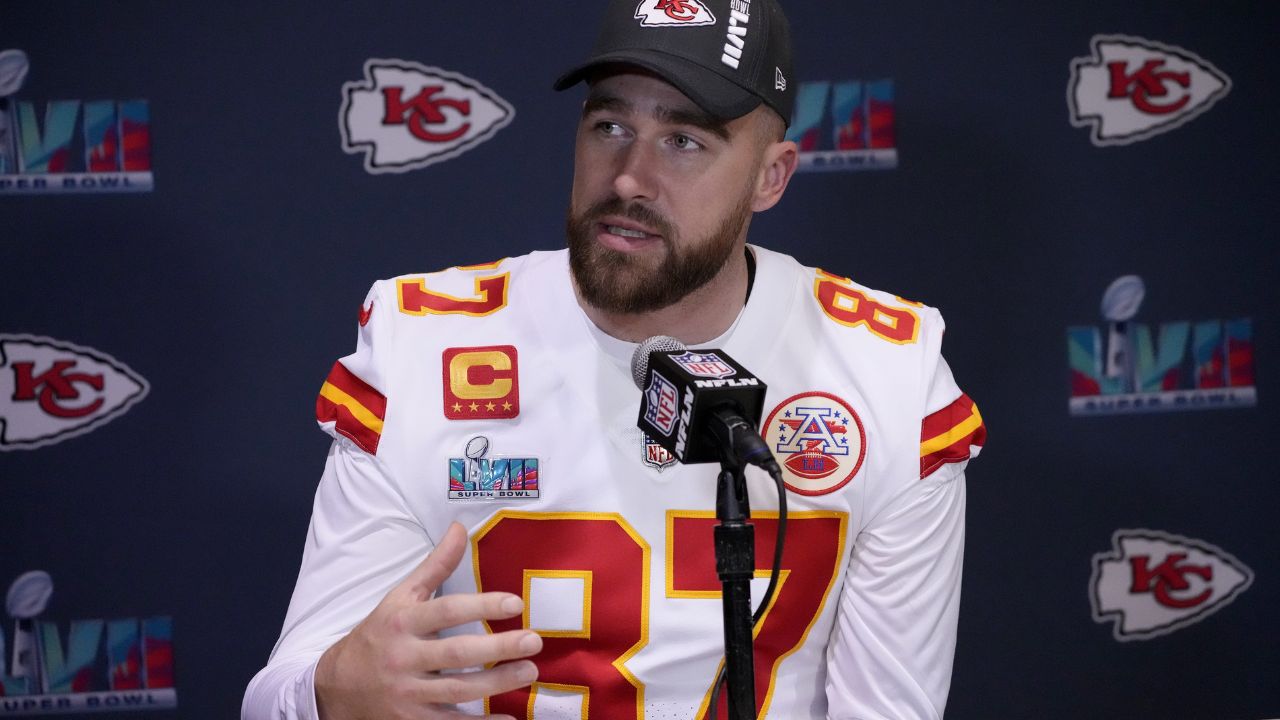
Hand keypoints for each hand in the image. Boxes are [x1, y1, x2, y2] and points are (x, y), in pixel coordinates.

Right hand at [314, 522, 540, 718]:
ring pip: (458, 690)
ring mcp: (408, 693)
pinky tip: (508, 719)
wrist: (336, 687)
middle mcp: (404, 657)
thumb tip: (459, 528)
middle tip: (534, 641)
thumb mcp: (401, 597)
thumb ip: (435, 565)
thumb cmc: (379, 634)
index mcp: (403, 622)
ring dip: (497, 683)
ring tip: (530, 672)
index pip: (447, 611)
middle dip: (498, 648)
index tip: (516, 603)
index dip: (482, 606)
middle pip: (456, 654)